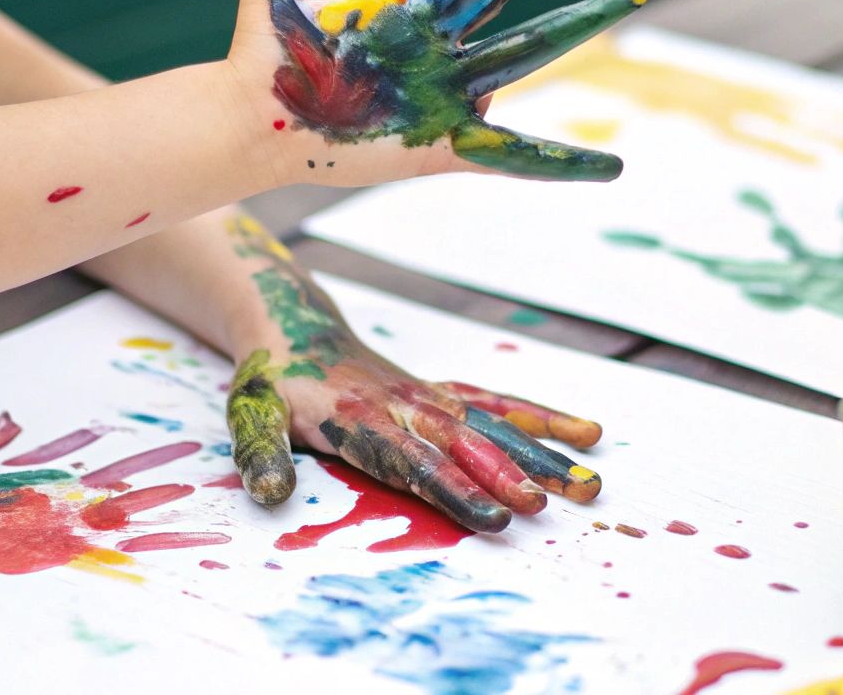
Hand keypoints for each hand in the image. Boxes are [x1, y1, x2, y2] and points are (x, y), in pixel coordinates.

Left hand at [222, 216, 600, 532]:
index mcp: (362, 419)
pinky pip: (498, 404)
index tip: (491, 518)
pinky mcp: (442, 393)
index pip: (414, 463)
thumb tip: (269, 495)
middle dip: (504, 475)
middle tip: (542, 506)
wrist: (292, 324)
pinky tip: (584, 433)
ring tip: (589, 483)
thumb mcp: (253, 416)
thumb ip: (265, 454)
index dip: (453, 490)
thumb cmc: (274, 379)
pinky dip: (540, 418)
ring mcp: (429, 397)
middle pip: (464, 445)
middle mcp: (406, 406)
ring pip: (493, 426)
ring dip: (541, 454)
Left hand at [225, 0, 647, 188]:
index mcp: (390, 6)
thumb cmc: (263, 66)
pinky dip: (559, 165)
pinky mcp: (443, 147)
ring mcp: (441, 92)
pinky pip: (511, 157)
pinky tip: (609, 169)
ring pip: (522, 51)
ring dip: (575, 23)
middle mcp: (426, 42)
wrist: (258, 132)